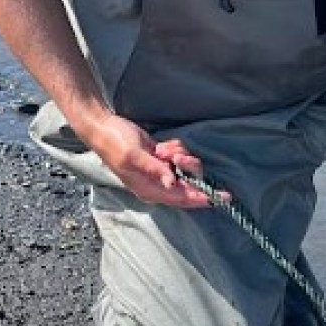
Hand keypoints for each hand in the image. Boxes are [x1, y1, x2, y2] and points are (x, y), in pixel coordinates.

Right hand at [87, 114, 222, 208]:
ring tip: (163, 148)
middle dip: (188, 168)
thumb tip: (172, 184)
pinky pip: (179, 157)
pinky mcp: (161, 160)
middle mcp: (157, 185)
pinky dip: (176, 150)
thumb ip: (155, 170)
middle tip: (176, 155)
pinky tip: (162, 145)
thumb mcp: (134, 156)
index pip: (182, 198)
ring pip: (186, 169)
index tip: (222, 197)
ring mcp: (160, 172)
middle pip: (188, 184)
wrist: (104, 127)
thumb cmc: (115, 143)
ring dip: (180, 156)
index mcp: (149, 190)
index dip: (203, 198)